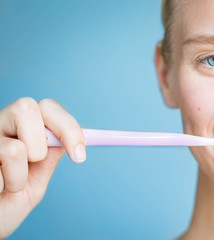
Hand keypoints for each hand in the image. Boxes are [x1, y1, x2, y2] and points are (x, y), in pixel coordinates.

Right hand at [0, 97, 85, 237]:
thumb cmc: (8, 202)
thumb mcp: (35, 180)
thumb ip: (48, 157)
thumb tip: (66, 139)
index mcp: (20, 127)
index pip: (48, 107)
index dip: (69, 128)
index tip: (80, 157)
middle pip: (27, 107)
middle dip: (40, 144)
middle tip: (33, 165)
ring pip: (15, 149)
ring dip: (19, 178)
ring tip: (8, 187)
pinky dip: (2, 188)